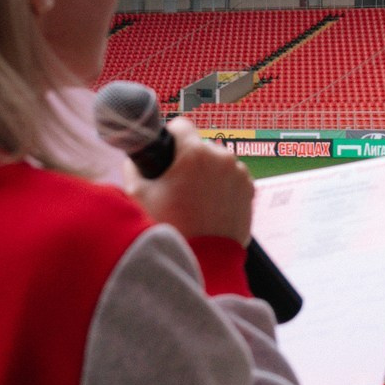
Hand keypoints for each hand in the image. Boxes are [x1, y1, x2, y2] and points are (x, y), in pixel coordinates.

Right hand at [131, 118, 253, 244]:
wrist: (207, 259)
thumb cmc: (172, 228)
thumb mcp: (139, 196)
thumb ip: (134, 168)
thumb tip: (136, 159)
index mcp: (195, 153)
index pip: (181, 125)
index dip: (170, 136)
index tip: (165, 151)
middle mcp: (222, 157)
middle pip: (199, 147)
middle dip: (188, 161)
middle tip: (177, 185)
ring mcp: (239, 172)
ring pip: (217, 162)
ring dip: (207, 173)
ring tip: (194, 199)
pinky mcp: (250, 188)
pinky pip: (232, 177)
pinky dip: (222, 185)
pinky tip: (210, 205)